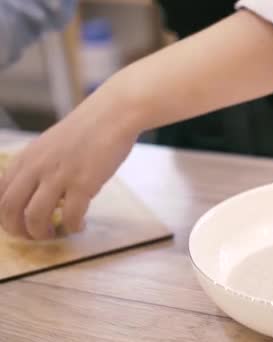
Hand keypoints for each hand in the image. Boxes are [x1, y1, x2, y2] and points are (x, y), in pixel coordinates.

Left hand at [0, 87, 138, 239]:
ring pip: (34, 217)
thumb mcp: (50, 145)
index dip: (4, 216)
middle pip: (9, 210)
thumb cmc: (87, 129)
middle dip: (19, 231)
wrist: (113, 114)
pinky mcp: (83, 183)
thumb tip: (39, 194)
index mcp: (26, 158)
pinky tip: (80, 225)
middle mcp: (36, 167)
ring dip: (43, 233)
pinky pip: (70, 216)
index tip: (19, 225)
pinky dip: (73, 226)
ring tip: (57, 233)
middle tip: (35, 236)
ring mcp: (58, 175)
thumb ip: (39, 166)